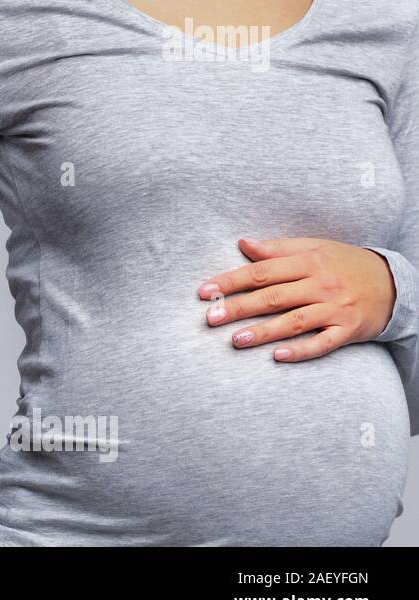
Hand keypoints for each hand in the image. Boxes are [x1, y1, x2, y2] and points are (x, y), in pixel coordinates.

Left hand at [197, 237, 396, 361]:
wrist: (395, 283)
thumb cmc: (344, 264)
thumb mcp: (314, 248)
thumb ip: (277, 249)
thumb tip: (242, 243)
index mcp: (308, 261)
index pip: (262, 271)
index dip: (231, 281)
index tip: (204, 291)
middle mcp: (321, 284)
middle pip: (274, 297)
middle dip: (239, 308)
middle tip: (210, 318)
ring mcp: (335, 309)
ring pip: (295, 321)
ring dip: (264, 332)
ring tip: (235, 340)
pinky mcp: (348, 330)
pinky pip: (323, 343)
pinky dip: (301, 350)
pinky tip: (278, 356)